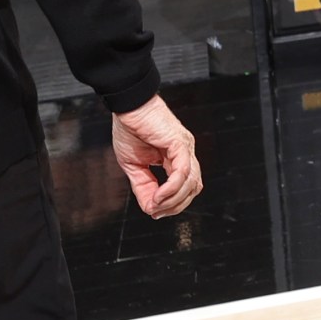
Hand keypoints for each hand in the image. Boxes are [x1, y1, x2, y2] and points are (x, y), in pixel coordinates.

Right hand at [112, 93, 202, 217]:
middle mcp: (185, 153)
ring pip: (191, 182)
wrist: (127, 107)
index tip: (154, 212)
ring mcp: (185, 148)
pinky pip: (183, 171)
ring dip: (173, 200)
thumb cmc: (130, 129)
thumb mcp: (134, 165)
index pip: (185, 187)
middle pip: (193, 188)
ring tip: (154, 204)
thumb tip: (150, 208)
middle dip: (175, 206)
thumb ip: (143, 186)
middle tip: (156, 212)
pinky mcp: (179, 143)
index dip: (172, 204)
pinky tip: (159, 195)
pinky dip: (172, 187)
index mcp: (176, 158)